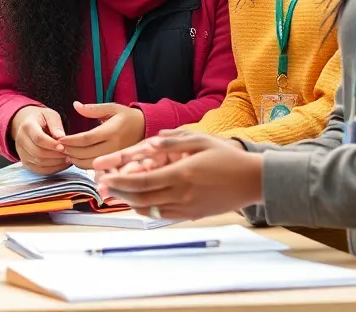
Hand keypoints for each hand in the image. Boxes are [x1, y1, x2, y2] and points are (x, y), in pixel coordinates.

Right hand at [9, 106, 69, 174]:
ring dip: (55, 163)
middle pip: (38, 152)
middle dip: (56, 155)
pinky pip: (39, 170)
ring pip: (39, 163)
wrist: (26, 124)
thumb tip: (61, 137)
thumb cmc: (41, 118)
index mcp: (27, 126)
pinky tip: (62, 164)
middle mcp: (21, 140)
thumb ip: (55, 124)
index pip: (38, 138)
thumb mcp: (49, 114)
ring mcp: (21, 152)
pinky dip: (52, 169)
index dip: (51, 144)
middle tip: (69, 153)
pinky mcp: (25, 162)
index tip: (63, 147)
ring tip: (68, 158)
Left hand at [56, 102, 146, 169]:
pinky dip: (85, 166)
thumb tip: (75, 105)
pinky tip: (78, 159)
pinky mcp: (117, 164)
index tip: (60, 139)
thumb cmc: (127, 116)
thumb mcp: (112, 108)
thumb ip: (93, 109)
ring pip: (90, 164)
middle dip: (70, 151)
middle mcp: (114, 146)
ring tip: (67, 153)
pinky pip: (98, 169)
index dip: (71, 140)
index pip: (86, 139)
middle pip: (86, 153)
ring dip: (76, 160)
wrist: (146, 128)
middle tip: (60, 147)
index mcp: (111, 131)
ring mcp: (116, 157)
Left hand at [95, 132, 263, 219]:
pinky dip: (146, 210)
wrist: (252, 181)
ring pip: (149, 210)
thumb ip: (174, 141)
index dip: (120, 182)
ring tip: (117, 195)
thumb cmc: (227, 157)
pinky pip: (162, 216)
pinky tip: (139, 203)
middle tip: (103, 188)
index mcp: (181, 174)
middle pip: (141, 198)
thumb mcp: (201, 140)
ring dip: (130, 203)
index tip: (105, 178)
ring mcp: (186, 207)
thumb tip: (150, 140)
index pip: (142, 182)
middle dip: (119, 194)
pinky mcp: (191, 214)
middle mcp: (181, 194)